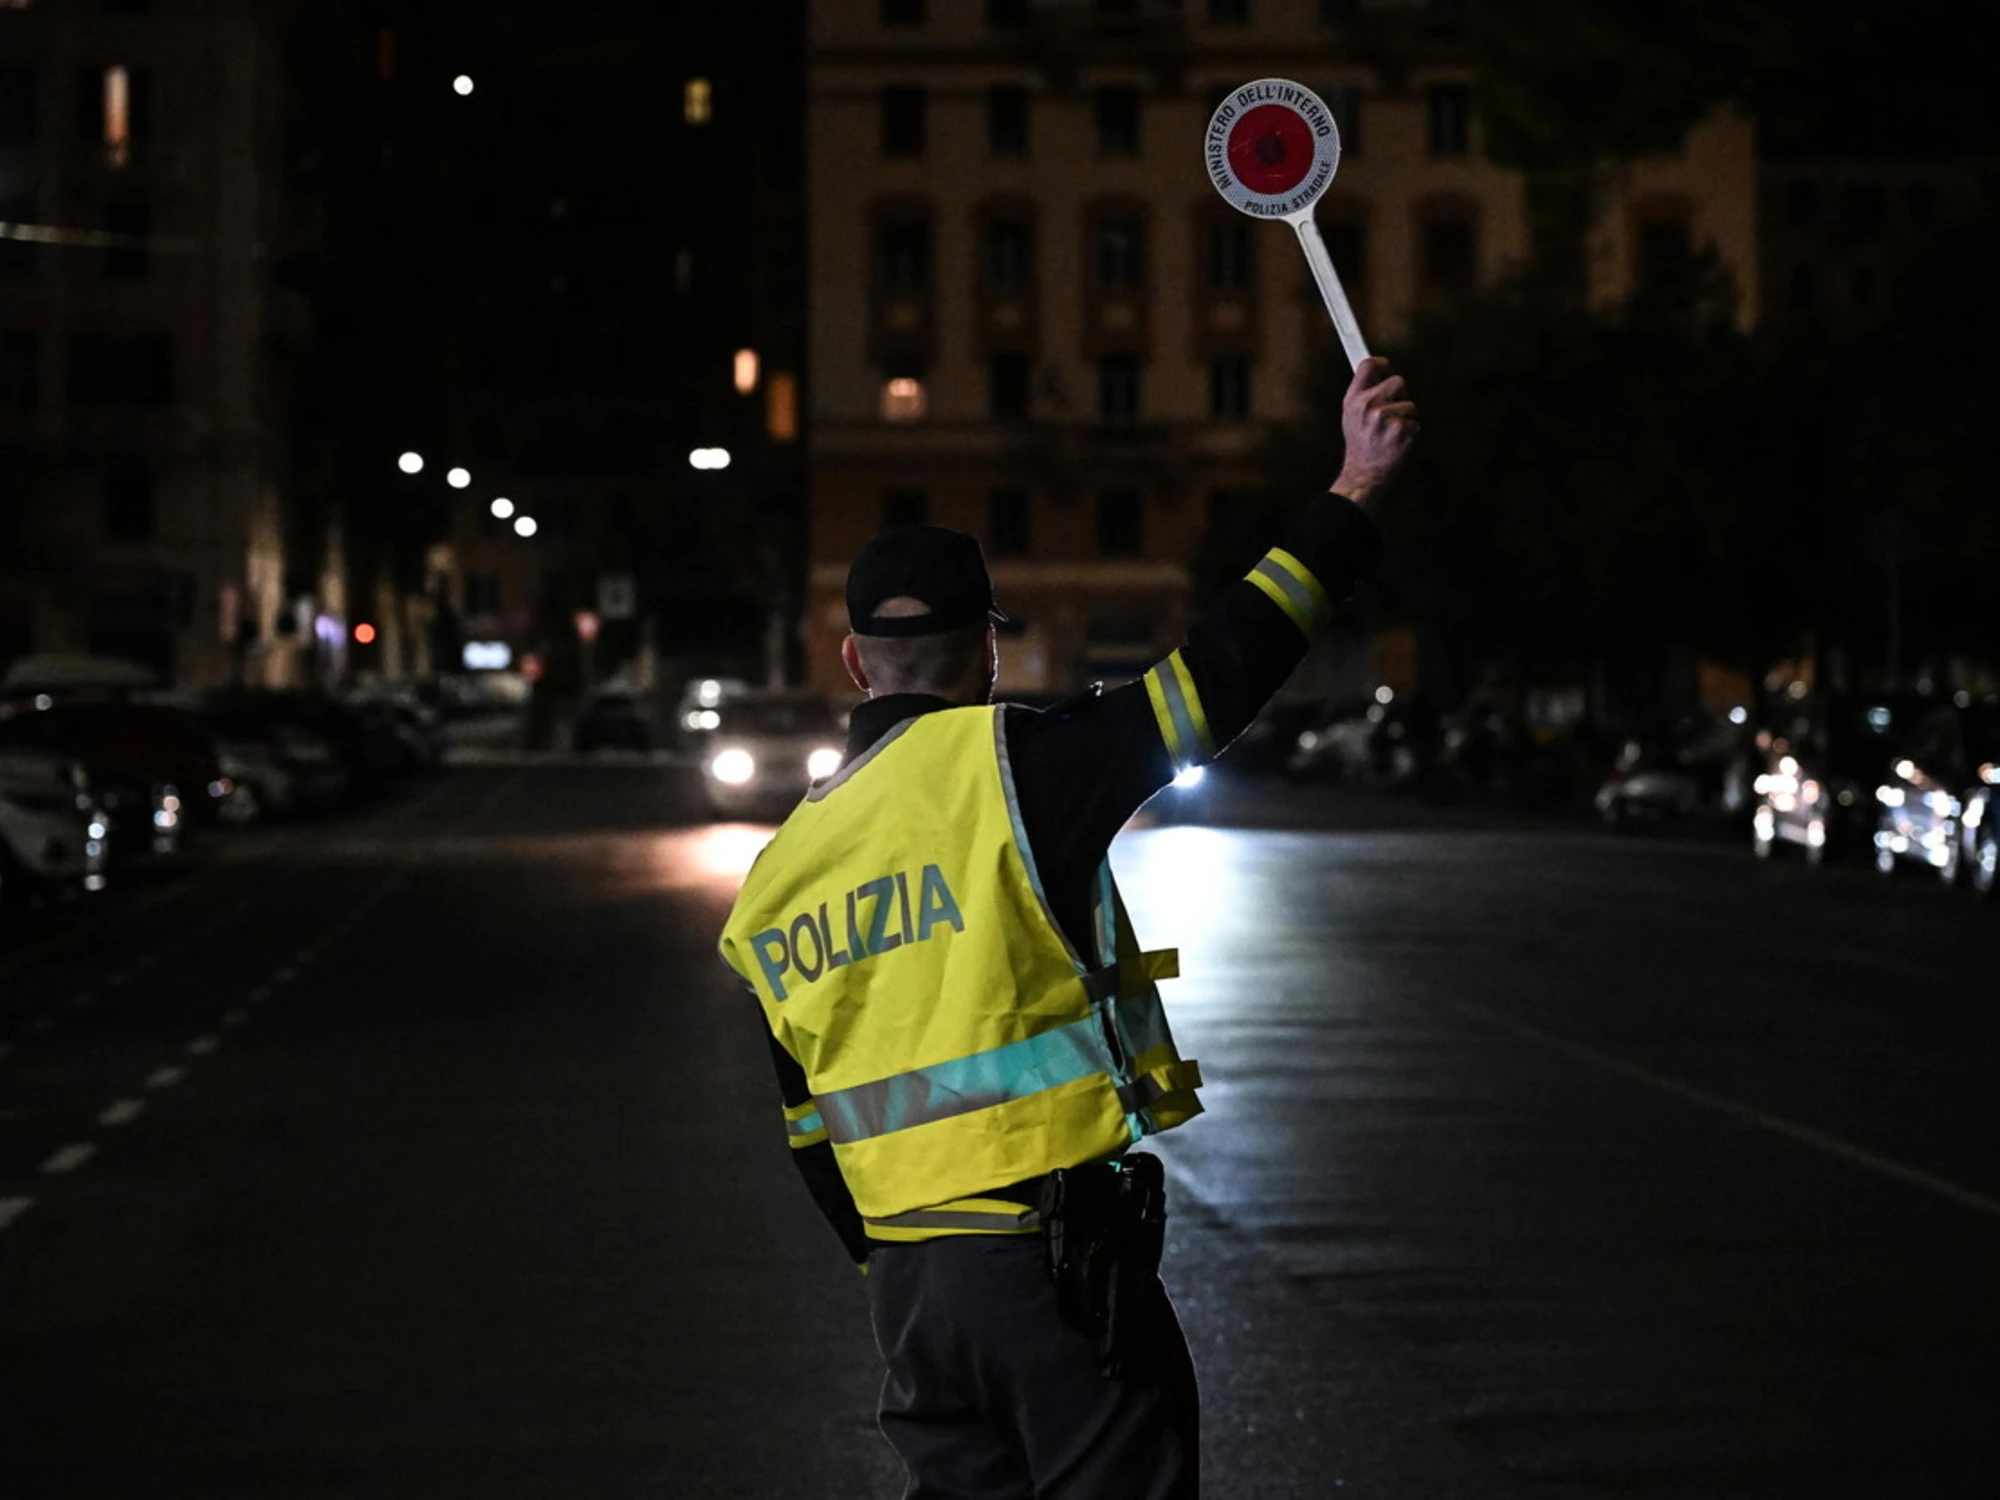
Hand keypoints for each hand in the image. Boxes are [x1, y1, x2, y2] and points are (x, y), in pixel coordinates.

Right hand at [1331, 356, 1417, 508]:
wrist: (1364, 474)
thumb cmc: (1360, 444)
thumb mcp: (1351, 415)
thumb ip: (1363, 392)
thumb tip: (1378, 370)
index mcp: (1353, 399)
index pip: (1368, 365)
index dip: (1382, 363)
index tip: (1387, 369)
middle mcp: (1367, 405)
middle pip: (1398, 381)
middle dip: (1400, 395)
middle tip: (1392, 412)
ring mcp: (1384, 418)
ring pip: (1410, 405)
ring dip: (1405, 418)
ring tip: (1390, 433)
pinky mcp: (1400, 430)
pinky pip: (1414, 423)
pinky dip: (1409, 433)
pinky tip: (1396, 443)